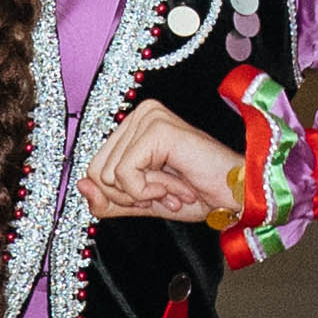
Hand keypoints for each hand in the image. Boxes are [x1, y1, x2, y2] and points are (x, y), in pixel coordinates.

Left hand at [81, 99, 238, 229]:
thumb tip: (81, 186)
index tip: (157, 192)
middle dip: (132, 196)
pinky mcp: (157, 130)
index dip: (122, 195)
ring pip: (109, 176)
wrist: (236, 197)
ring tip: (176, 186)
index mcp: (134, 126)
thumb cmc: (199, 195)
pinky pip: (125, 175)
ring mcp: (149, 118)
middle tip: (168, 190)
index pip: (94, 169)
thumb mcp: (142, 202)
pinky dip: (149, 192)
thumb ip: (109, 199)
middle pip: (97, 173)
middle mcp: (140, 114)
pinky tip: (177, 184)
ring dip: (146, 194)